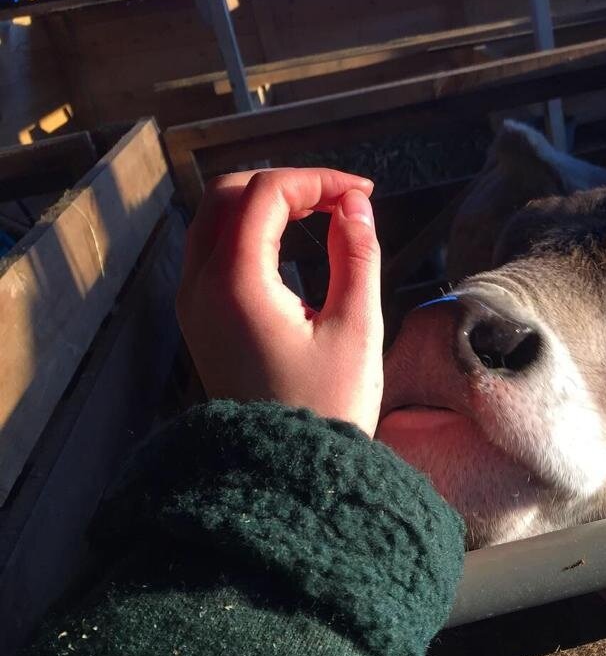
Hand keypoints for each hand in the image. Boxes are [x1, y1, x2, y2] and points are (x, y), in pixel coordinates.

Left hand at [176, 168, 383, 435]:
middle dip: (286, 185)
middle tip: (339, 199)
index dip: (317, 180)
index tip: (362, 193)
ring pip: (213, 220)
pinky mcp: (199, 320)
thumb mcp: (357, 329)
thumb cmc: (328, 407)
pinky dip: (248, 231)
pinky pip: (211, 251)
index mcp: (235, 284)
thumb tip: (355, 205)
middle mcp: (200, 287)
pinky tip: (290, 244)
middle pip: (228, 194)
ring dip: (263, 204)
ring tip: (319, 214)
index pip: (265, 194)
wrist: (288, 474)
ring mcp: (192, 304)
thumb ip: (357, 256)